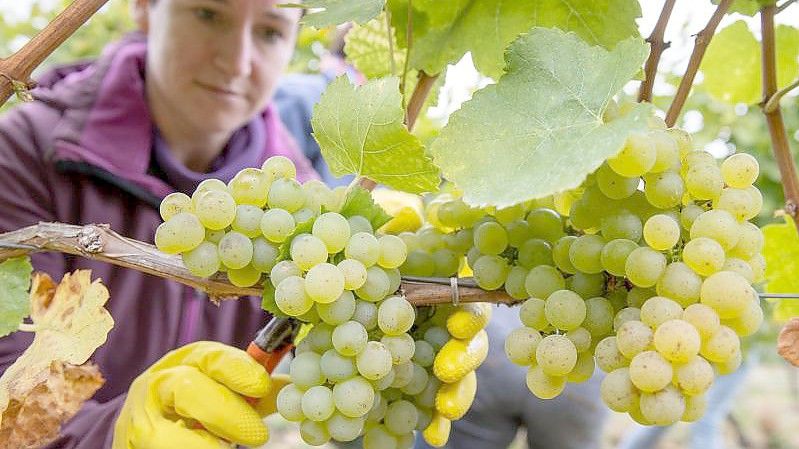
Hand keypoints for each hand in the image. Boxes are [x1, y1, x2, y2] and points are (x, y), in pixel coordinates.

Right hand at [113, 341, 274, 448]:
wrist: (147, 431)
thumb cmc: (194, 407)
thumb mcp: (222, 392)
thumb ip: (255, 392)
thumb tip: (296, 389)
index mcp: (185, 361)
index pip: (210, 356)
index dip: (237, 368)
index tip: (261, 384)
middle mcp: (157, 384)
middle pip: (188, 388)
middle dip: (225, 410)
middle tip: (258, 434)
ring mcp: (138, 418)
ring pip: (165, 431)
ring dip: (202, 444)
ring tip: (226, 448)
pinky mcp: (131, 444)